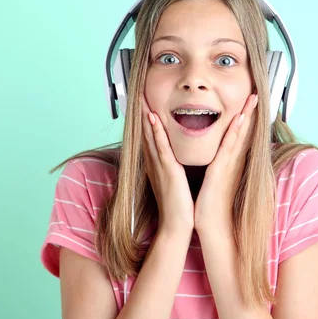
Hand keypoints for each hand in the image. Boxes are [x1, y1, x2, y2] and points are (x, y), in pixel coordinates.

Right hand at [141, 96, 194, 235]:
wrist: (177, 226)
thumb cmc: (178, 206)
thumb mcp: (174, 181)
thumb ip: (173, 168)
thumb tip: (175, 159)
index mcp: (158, 164)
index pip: (151, 136)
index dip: (147, 118)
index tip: (146, 101)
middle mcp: (155, 162)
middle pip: (147, 132)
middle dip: (143, 112)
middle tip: (140, 92)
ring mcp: (159, 166)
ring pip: (151, 135)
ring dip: (146, 115)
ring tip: (142, 97)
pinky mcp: (167, 171)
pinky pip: (161, 147)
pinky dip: (156, 132)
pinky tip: (153, 118)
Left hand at [194, 94, 258, 234]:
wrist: (214, 227)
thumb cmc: (214, 206)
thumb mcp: (218, 182)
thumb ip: (220, 168)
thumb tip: (220, 159)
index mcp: (231, 163)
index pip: (240, 135)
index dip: (246, 117)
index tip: (249, 101)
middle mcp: (234, 162)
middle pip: (245, 131)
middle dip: (250, 111)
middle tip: (256, 92)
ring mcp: (230, 166)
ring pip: (240, 135)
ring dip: (247, 116)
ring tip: (252, 97)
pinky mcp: (222, 171)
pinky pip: (229, 148)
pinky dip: (235, 133)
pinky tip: (240, 119)